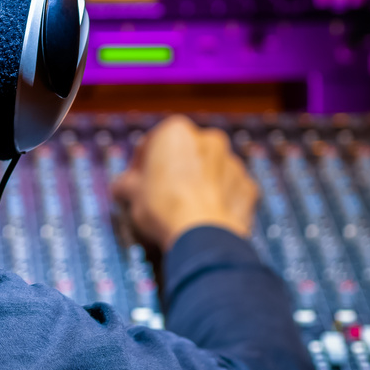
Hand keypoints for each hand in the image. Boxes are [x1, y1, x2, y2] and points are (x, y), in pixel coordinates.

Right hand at [111, 115, 257, 250]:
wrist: (203, 237)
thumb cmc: (165, 208)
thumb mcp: (132, 193)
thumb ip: (126, 184)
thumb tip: (121, 187)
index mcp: (177, 132)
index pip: (153, 143)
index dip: (142, 163)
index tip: (137, 180)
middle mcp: (208, 140)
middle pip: (185, 153)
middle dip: (175, 170)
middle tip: (161, 194)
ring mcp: (233, 163)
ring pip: (211, 170)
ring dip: (200, 183)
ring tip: (184, 208)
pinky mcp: (248, 187)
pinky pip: (231, 190)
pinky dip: (220, 199)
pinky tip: (206, 216)